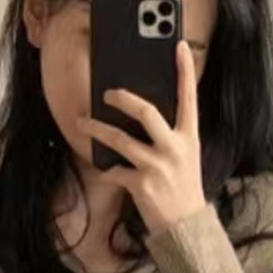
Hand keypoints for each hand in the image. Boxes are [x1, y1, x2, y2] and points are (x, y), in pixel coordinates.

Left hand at [78, 38, 205, 236]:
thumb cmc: (182, 187)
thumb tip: (138, 111)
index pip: (189, 98)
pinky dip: (106, 169)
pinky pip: (115, 171)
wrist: (185, 227)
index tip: (178, 45)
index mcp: (189, 137)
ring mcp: (158, 167)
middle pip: (146, 112)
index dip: (184, 71)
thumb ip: (169, 134)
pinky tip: (104, 169)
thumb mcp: (184, 156)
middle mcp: (175, 149)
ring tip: (82, 123)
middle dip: (123, 98)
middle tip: (107, 92)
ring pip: (120, 140)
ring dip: (97, 129)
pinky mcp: (142, 186)